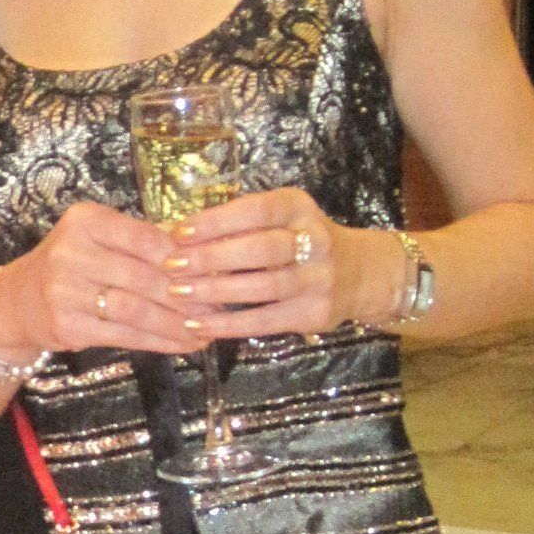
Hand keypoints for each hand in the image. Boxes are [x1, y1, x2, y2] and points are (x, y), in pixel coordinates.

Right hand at [0, 199, 207, 358]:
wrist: (18, 301)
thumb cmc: (71, 265)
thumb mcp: (97, 238)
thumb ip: (142, 241)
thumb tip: (205, 254)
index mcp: (85, 221)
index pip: (145, 238)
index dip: (183, 258)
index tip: (214, 271)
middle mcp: (72, 253)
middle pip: (144, 277)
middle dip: (187, 296)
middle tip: (219, 307)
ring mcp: (66, 292)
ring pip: (137, 310)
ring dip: (176, 324)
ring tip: (206, 330)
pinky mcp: (68, 326)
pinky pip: (125, 336)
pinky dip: (159, 341)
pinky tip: (183, 344)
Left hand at [163, 186, 391, 336]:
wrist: (360, 273)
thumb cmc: (301, 241)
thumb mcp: (282, 219)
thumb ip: (242, 223)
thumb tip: (179, 235)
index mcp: (298, 208)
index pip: (256, 210)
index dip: (216, 221)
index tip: (178, 232)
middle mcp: (315, 240)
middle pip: (261, 249)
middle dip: (212, 258)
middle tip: (173, 266)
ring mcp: (319, 279)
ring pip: (264, 286)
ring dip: (216, 292)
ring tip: (179, 294)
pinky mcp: (315, 313)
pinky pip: (266, 321)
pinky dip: (229, 324)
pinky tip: (198, 325)